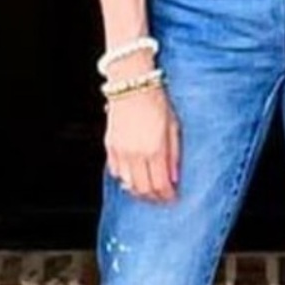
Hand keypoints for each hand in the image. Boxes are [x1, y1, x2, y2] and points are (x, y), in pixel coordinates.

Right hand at [105, 84, 180, 201]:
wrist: (133, 86)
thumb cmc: (156, 102)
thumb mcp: (174, 128)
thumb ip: (174, 155)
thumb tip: (174, 178)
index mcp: (155, 150)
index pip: (161, 185)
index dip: (168, 196)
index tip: (173, 197)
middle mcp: (136, 154)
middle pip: (144, 189)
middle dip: (154, 198)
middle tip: (162, 198)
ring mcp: (121, 152)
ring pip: (128, 184)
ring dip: (139, 191)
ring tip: (148, 190)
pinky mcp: (110, 147)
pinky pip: (116, 172)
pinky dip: (125, 178)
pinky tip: (134, 176)